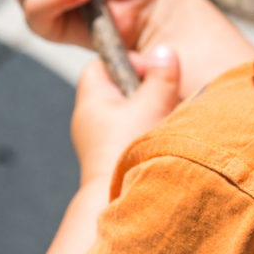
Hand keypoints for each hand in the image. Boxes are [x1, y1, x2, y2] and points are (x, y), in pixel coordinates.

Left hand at [71, 46, 180, 186]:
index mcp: (91, 99)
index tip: (151, 75)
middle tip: (163, 99)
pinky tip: (158, 140)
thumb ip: (161, 76)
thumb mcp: (152, 105)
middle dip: (145, 89)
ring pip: (127, 112)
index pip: (103, 63)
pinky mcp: (109, 158)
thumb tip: (165, 50)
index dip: (129, 60)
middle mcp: (89, 118)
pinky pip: (128, 134)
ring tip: (163, 121)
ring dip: (149, 113)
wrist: (115, 203)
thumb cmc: (128, 152)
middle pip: (119, 87)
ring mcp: (97, 140)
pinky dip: (144, 132)